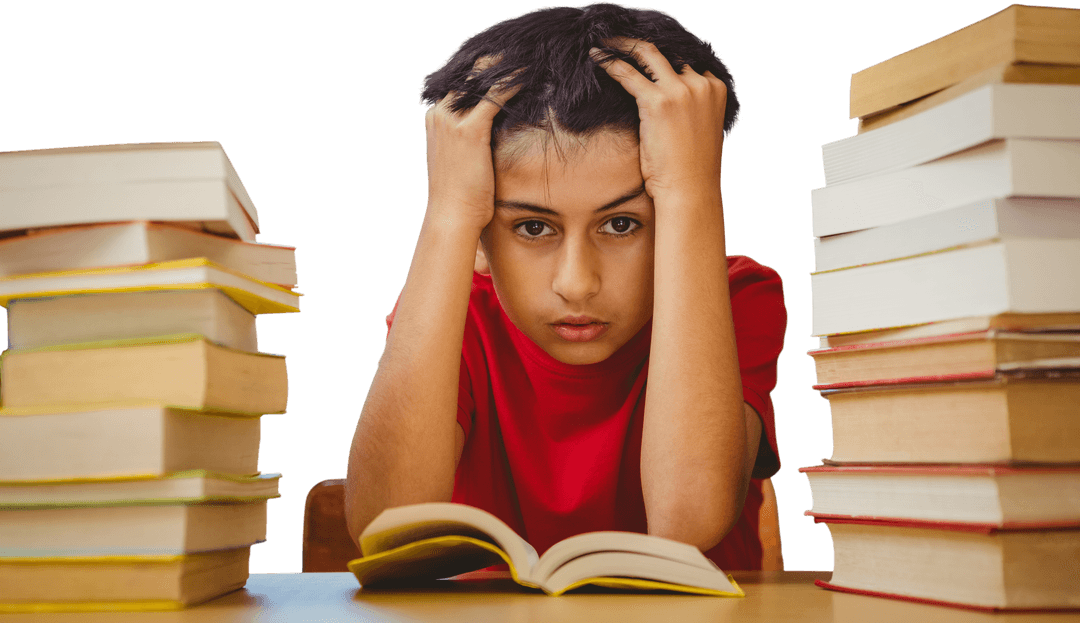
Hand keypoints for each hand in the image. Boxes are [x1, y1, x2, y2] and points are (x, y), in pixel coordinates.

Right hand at [424, 62, 521, 231]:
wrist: (452, 217)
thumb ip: (470, 138)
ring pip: (482, 79)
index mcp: (436, 118)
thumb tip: (494, 129)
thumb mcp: (460, 159)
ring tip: (533, 60)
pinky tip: (533, 76)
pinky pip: (495, 96)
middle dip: (498, 62)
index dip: (486, 69)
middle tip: (526, 55)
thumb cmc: (461, 195)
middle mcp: (439, 114)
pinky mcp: (468, 131)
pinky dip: (515, 83)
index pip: (461, 81)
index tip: (511, 62)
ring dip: (509, 67)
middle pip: (470, 74)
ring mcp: (451, 121)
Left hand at [591, 39, 727, 202]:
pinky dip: (611, 64)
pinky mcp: (658, 102)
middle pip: (668, 53)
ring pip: (647, 55)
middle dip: (641, 45)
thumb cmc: (690, 168)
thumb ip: (689, 108)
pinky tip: (597, 59)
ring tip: (605, 45)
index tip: (645, 58)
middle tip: (620, 42)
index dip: (665, 60)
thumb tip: (665, 102)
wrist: (689, 189)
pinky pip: (629, 74)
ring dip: (623, 46)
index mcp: (716, 89)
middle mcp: (701, 84)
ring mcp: (681, 91)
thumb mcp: (697, 129)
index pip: (687, 64)